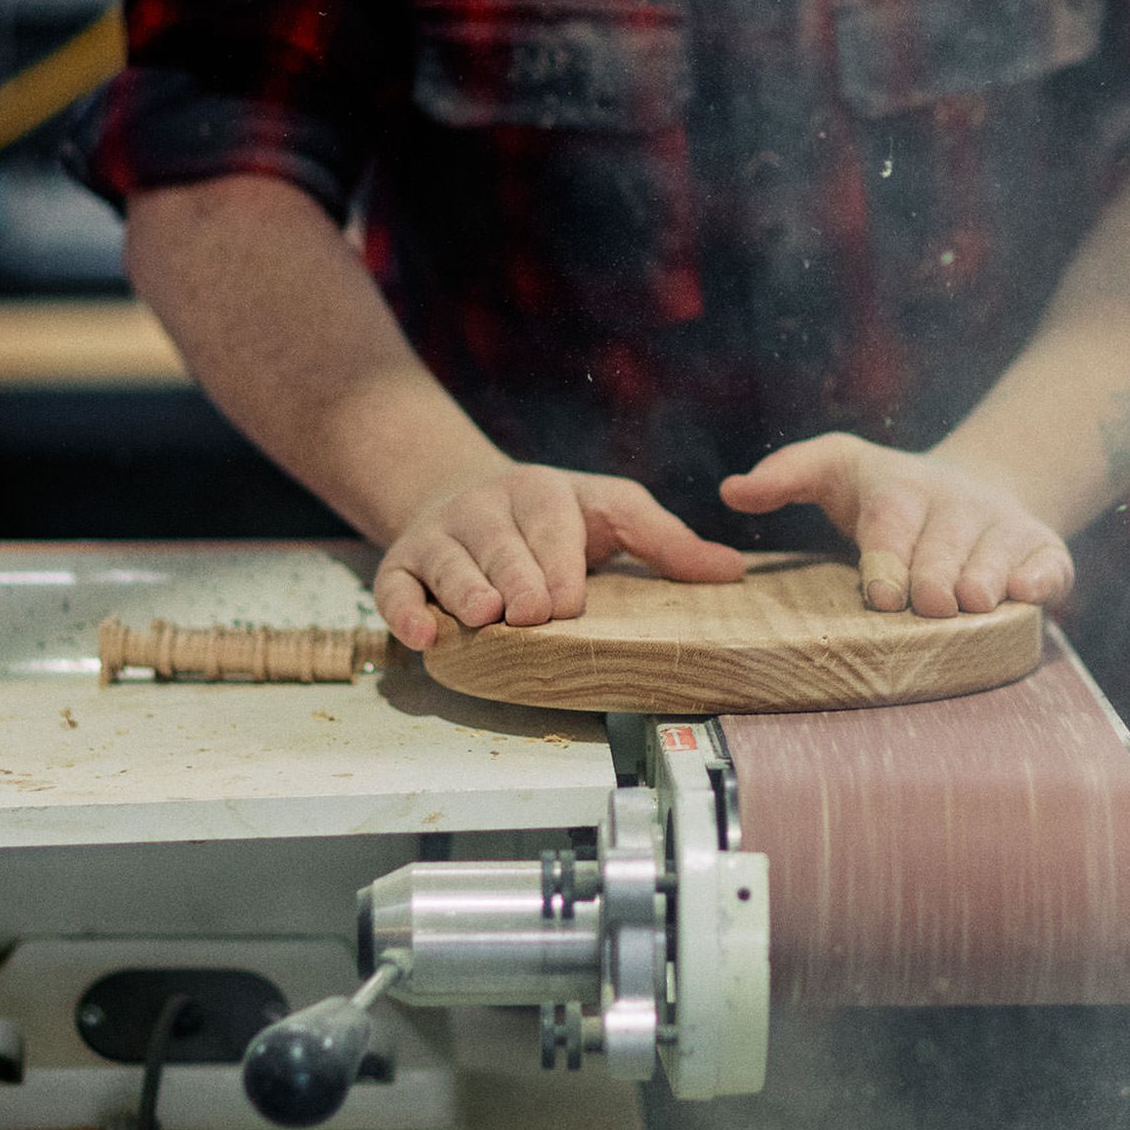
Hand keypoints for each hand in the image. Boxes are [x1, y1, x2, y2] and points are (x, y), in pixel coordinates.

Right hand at [376, 463, 744, 650]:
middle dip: (516, 580)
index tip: (568, 603)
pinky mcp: (402, 565)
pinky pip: (396, 588)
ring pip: (448, 565)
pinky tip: (425, 638)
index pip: (551, 524)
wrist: (458, 493)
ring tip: (484, 619)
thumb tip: (734, 571)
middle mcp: (484, 508)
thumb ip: (664, 540)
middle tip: (531, 615)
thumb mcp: (610, 512)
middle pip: (500, 546)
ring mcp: (439, 537)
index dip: (559, 563)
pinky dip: (406, 613)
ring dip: (465, 593)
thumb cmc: (552, 517)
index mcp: (541, 491)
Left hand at [719, 433, 1071, 616]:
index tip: (878, 593)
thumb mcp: (837, 469)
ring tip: (971, 605)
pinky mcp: (1042, 549)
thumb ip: (786, 474)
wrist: (974, 489)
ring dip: (984, 580)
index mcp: (901, 490)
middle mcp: (956, 505)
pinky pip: (1049, 563)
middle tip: (927, 605)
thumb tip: (731, 490)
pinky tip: (1030, 593)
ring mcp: (1002, 528)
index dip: (886, 557)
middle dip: (934, 576)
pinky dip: (1042, 578)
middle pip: (944, 546)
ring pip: (995, 555)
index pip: (891, 522)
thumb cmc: (887, 493)